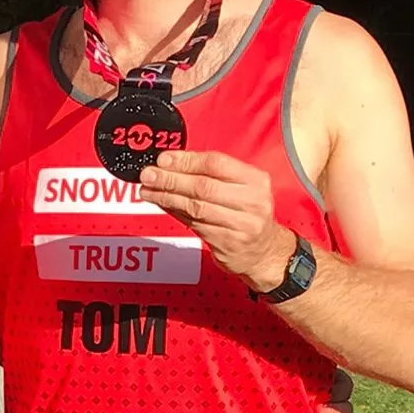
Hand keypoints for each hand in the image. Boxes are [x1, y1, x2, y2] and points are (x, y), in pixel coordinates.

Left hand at [136, 150, 294, 289]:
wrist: (265, 253)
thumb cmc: (248, 215)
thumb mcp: (240, 189)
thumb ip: (208, 176)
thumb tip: (170, 165)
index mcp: (255, 180)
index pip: (216, 163)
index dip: (186, 160)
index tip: (163, 159)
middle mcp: (252, 201)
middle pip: (203, 185)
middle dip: (170, 179)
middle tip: (149, 175)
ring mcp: (242, 224)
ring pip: (196, 206)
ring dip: (167, 196)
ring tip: (148, 190)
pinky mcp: (229, 243)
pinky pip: (195, 224)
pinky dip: (175, 212)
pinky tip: (162, 205)